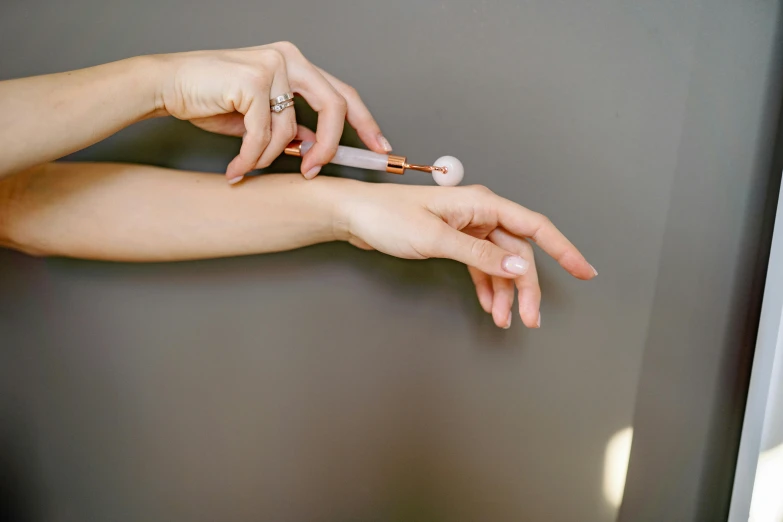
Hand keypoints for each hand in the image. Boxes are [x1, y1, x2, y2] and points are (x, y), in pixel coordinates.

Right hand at [154, 42, 389, 182]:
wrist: (168, 85)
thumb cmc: (210, 98)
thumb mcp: (260, 117)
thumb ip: (290, 126)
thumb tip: (314, 145)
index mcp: (296, 63)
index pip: (342, 92)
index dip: (365, 122)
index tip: (380, 148)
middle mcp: (289, 58)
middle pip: (334, 106)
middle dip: (329, 146)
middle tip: (314, 171)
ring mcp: (273, 65)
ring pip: (290, 129)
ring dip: (267, 157)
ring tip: (247, 166)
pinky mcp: (254, 80)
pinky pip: (264, 134)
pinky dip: (251, 158)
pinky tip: (237, 167)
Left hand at [334, 182, 596, 328]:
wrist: (355, 217)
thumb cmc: (388, 217)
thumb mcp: (436, 238)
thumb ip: (480, 256)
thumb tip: (520, 268)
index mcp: (481, 203)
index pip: (534, 226)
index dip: (563, 249)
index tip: (584, 271)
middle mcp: (480, 213)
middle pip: (518, 253)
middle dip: (527, 287)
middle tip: (530, 318)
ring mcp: (468, 228)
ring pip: (501, 263)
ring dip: (506, 293)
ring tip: (506, 320)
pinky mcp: (455, 241)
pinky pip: (482, 266)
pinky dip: (487, 287)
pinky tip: (490, 306)